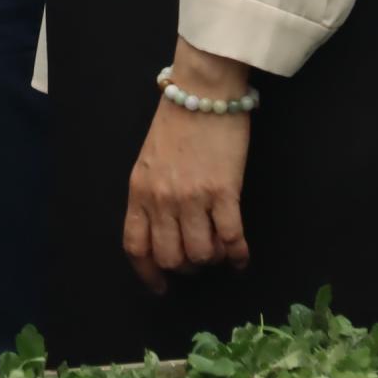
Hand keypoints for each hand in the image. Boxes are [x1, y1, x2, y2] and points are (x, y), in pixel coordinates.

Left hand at [124, 50, 252, 296]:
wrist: (203, 91)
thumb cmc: (176, 122)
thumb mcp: (149, 161)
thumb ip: (151, 195)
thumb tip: (163, 231)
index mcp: (139, 190)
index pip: (136, 246)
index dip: (148, 273)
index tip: (161, 286)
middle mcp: (162, 199)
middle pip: (171, 257)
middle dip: (186, 267)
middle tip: (198, 260)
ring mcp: (193, 197)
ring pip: (201, 254)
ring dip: (213, 259)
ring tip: (220, 250)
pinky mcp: (224, 192)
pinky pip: (231, 238)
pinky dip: (238, 255)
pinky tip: (241, 256)